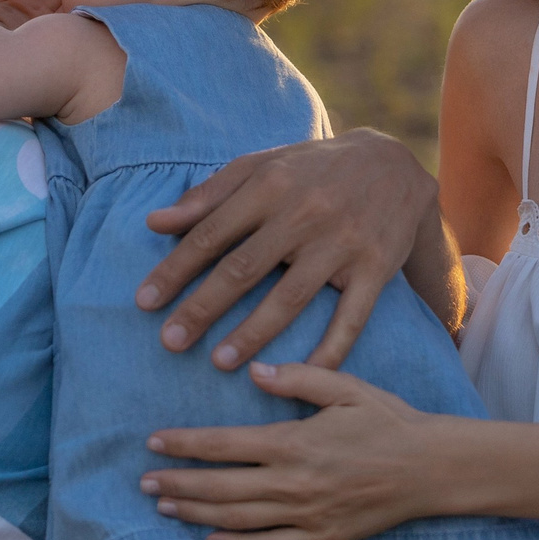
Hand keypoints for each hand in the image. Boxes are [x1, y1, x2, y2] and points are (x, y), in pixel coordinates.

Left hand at [137, 128, 437, 370]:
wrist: (394, 163)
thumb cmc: (313, 169)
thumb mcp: (262, 166)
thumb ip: (209, 195)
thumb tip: (154, 223)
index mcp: (270, 185)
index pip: (211, 234)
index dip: (175, 270)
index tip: (144, 303)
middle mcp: (305, 213)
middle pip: (244, 269)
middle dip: (202, 307)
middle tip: (170, 342)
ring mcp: (342, 243)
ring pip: (290, 297)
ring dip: (252, 333)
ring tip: (219, 363)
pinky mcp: (375, 268)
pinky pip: (351, 318)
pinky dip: (329, 351)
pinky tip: (300, 376)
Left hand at [139, 361, 445, 539]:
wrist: (431, 469)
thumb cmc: (389, 421)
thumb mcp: (346, 387)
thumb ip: (299, 377)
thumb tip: (255, 371)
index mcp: (295, 442)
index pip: (224, 445)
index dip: (184, 445)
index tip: (153, 442)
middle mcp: (294, 483)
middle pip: (220, 487)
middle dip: (177, 483)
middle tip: (143, 482)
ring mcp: (306, 516)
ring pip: (237, 520)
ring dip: (196, 513)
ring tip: (164, 507)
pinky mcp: (322, 539)